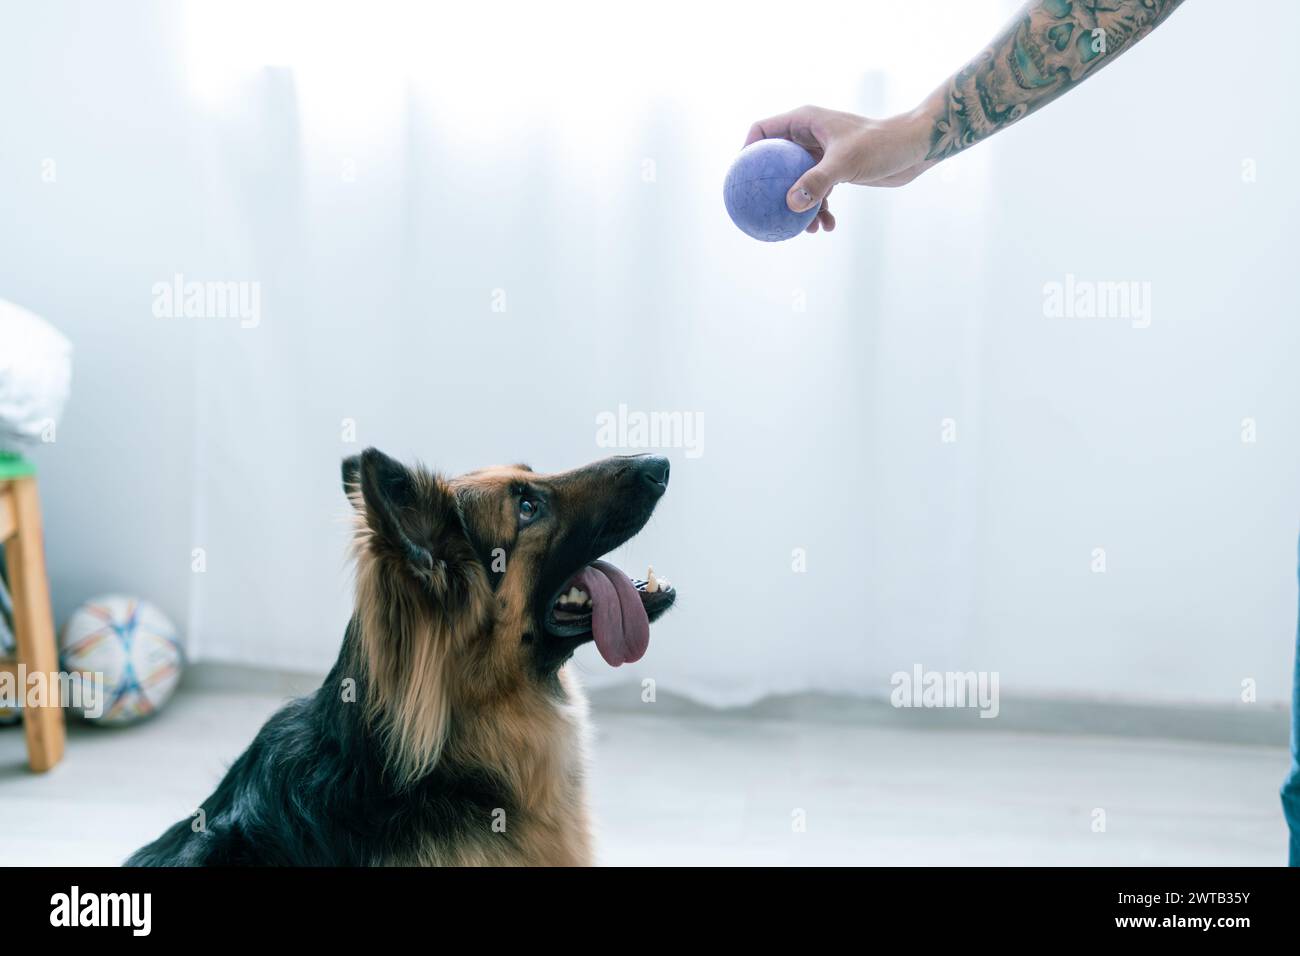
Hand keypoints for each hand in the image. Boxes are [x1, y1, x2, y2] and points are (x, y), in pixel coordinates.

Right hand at [744, 104, 936, 232]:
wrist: (915, 148)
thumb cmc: (882, 145)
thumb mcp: (847, 162)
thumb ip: (817, 182)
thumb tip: (791, 204)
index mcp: (804, 121)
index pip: (762, 131)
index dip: (746, 152)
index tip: (740, 178)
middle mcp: (810, 136)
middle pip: (775, 162)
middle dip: (771, 189)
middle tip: (759, 211)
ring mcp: (822, 154)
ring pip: (797, 183)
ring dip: (799, 208)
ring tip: (806, 231)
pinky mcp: (836, 170)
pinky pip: (818, 193)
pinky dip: (821, 210)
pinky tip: (828, 227)